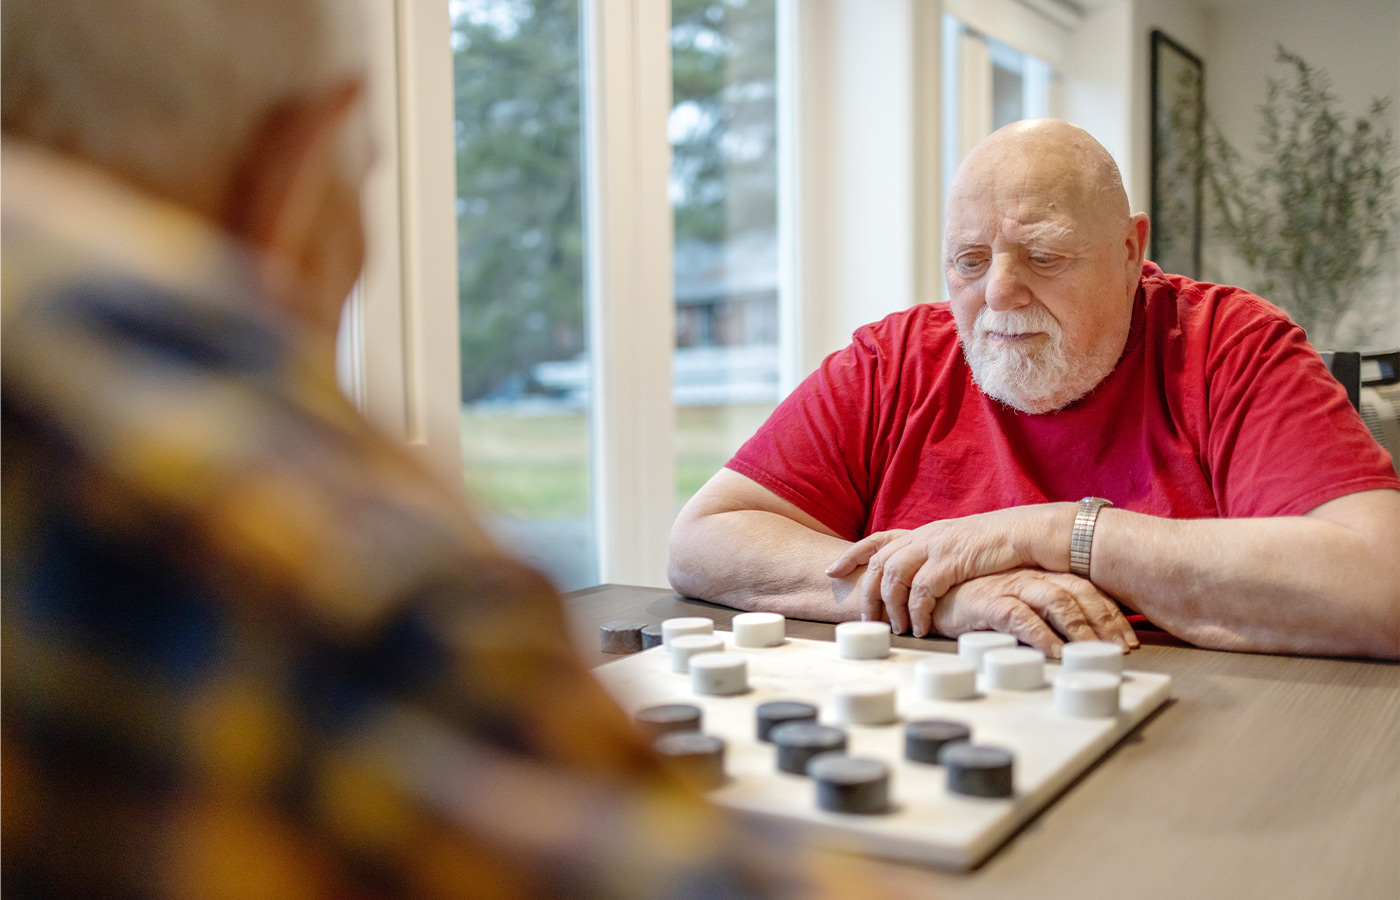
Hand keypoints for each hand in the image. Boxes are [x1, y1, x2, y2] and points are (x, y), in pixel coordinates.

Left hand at [826, 508, 1056, 632]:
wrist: (1034, 533)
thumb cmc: (1003, 547)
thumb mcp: (963, 549)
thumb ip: (941, 560)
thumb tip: (924, 582)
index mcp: (927, 531)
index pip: (879, 538)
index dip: (852, 553)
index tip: (831, 570)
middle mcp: (926, 535)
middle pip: (879, 562)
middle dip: (866, 592)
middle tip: (865, 619)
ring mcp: (938, 545)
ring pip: (894, 576)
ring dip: (891, 606)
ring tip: (896, 629)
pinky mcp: (952, 560)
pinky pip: (922, 590)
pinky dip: (918, 612)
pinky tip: (922, 628)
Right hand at [925, 568, 1138, 656]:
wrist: (926, 594)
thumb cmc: (971, 602)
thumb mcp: (1012, 603)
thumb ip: (1039, 613)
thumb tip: (1074, 641)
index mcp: (1040, 575)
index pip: (1086, 590)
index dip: (1110, 615)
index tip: (1126, 642)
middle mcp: (1030, 577)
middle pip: (1080, 594)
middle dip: (1105, 624)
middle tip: (1119, 654)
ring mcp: (1009, 586)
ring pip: (1056, 602)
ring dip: (1079, 630)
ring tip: (1093, 655)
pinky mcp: (987, 600)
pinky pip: (1021, 617)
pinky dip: (1041, 636)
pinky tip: (1054, 654)